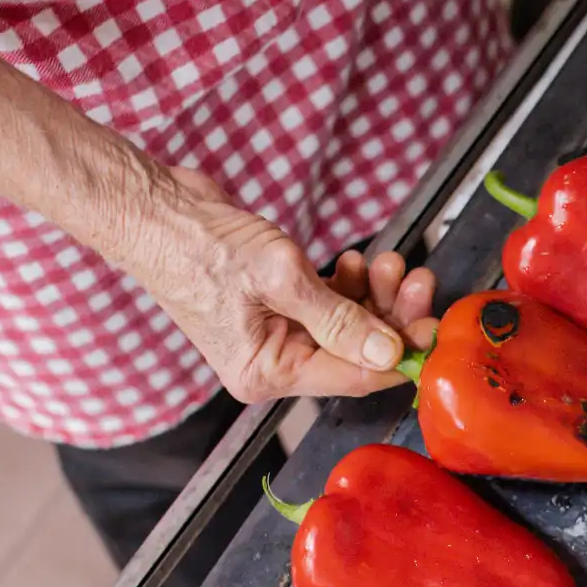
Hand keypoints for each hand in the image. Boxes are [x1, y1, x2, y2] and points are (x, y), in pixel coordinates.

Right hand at [124, 166, 438, 402]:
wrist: (154, 210)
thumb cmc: (200, 246)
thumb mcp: (281, 279)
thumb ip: (339, 319)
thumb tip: (388, 352)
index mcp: (268, 373)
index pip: (353, 376)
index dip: (398, 354)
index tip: (433, 328)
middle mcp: (273, 362)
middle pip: (355, 351)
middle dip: (392, 316)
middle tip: (418, 281)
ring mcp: (276, 334)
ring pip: (347, 325)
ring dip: (374, 295)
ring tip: (388, 262)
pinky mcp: (278, 306)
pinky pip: (330, 305)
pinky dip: (349, 286)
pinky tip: (357, 262)